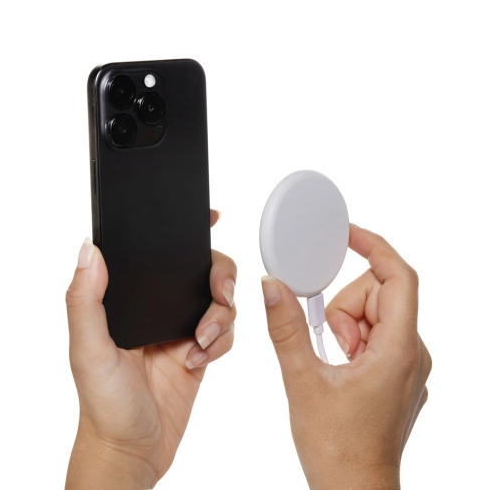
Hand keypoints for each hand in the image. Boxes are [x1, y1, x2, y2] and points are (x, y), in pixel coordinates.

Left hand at [65, 210, 236, 488]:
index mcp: (130, 298)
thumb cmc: (104, 402)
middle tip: (218, 297)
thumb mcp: (87, 350)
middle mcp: (159, 306)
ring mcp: (182, 326)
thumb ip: (85, 300)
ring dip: (221, 317)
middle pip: (204, 271)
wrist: (136, 447)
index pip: (158, 252)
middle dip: (220, 279)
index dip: (186, 230)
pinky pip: (227, 330)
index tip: (210, 217)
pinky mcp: (201, 348)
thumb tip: (89, 249)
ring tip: (200, 342)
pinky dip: (221, 342)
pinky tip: (198, 359)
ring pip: (222, 300)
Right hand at [261, 225, 430, 489]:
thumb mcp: (302, 379)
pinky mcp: (397, 372)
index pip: (398, 276)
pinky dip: (352, 337)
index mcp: (398, 349)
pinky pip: (376, 333)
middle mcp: (412, 352)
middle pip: (379, 294)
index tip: (348, 235)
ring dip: (346, 325)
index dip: (374, 246)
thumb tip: (272, 286)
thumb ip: (285, 327)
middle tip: (327, 341)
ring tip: (332, 360)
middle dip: (345, 305)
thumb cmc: (337, 448)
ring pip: (375, 314)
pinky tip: (338, 363)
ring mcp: (407, 364)